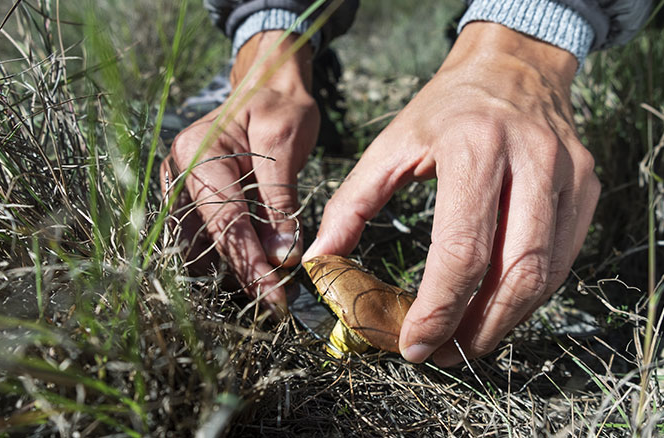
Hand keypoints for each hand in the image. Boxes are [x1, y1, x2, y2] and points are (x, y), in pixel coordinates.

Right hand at [161, 31, 318, 312]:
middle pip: (208, 240)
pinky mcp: (196, 196)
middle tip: (276, 302)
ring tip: (271, 289)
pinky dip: (233, 254)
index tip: (275, 299)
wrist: (269, 84)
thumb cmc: (279, 106)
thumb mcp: (285, 145)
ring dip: (236, 268)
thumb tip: (281, 256)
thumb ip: (280, 201)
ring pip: (204, 243)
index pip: (225, 222)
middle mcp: (180, 174)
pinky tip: (257, 269)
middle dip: (242, 273)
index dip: (250, 265)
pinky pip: (208, 234)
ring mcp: (183, 187)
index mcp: (197, 156)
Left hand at [303, 22, 599, 364]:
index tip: (413, 345)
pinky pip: (563, 260)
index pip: (462, 251)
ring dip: (505, 321)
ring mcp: (568, 175)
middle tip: (443, 353)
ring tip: (466, 340)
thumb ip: (350, 203)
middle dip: (477, 328)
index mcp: (473, 148)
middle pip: (514, 272)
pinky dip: (529, 295)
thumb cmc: (445, 109)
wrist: (512, 67)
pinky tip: (497, 307)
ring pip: (545, 275)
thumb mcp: (390, 145)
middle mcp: (531, 161)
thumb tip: (319, 260)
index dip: (438, 309)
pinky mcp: (587, 188)